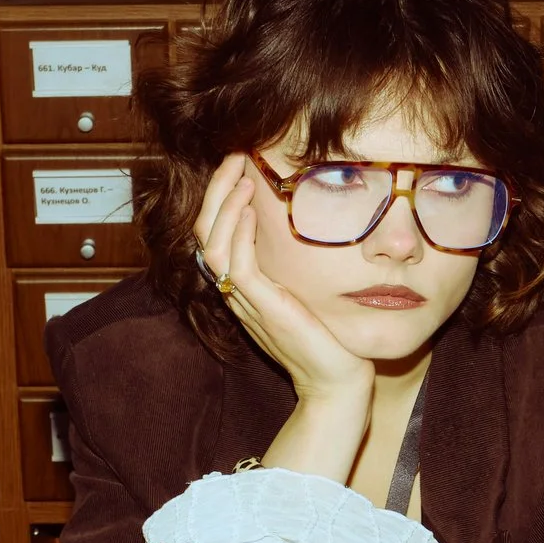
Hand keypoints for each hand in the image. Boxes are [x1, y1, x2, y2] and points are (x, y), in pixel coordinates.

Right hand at [195, 153, 371, 482]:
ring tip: (241, 174)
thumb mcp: (312, 291)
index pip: (215, 235)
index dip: (221, 198)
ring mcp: (246, 302)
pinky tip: (250, 206)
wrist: (339, 385)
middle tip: (234, 157)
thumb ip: (300, 265)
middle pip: (205, 234)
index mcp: (245, 288)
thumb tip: (316, 225)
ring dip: (225, 202)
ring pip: (212, 244)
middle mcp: (238, 293)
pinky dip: (238, 230)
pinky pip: (236, 264)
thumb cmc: (332, 340)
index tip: (240, 167)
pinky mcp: (262, 308)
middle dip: (217, 190)